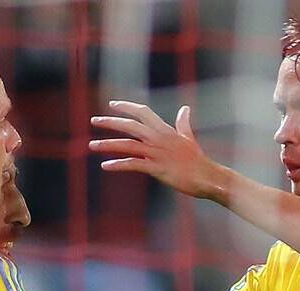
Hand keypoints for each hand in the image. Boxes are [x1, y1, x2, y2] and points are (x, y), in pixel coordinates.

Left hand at [89, 100, 228, 202]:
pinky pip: (133, 164)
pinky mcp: (157, 168)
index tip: (112, 104)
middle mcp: (160, 138)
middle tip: (94, 120)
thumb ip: (183, 123)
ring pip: (128, 145)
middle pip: (131, 125)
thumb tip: (184, 109)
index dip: (127, 107)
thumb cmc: (198, 160)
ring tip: (91, 145)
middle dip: (111, 122)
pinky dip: (118, 164)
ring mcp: (158, 153)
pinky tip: (105, 165)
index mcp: (166, 130)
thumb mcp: (189, 138)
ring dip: (108, 144)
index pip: (143, 112)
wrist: (208, 177)